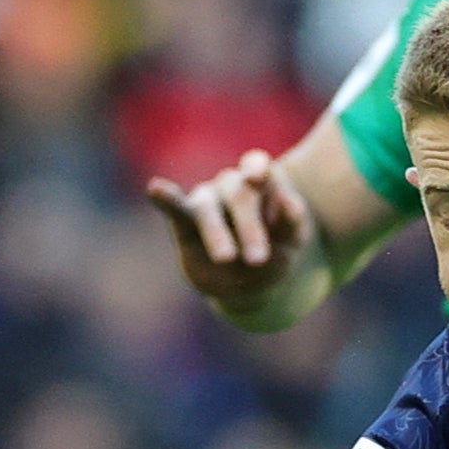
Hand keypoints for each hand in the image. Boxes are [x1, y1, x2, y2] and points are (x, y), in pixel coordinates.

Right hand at [145, 150, 316, 312]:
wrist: (251, 283)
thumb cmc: (275, 253)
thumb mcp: (292, 242)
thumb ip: (292, 222)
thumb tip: (292, 203)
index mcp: (261, 182)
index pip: (257, 165)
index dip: (256, 168)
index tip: (256, 177)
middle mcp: (232, 184)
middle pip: (238, 194)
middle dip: (249, 227)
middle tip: (258, 259)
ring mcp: (207, 200)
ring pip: (207, 207)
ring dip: (216, 231)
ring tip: (226, 258)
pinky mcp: (185, 222)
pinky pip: (175, 208)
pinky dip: (166, 198)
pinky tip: (155, 188)